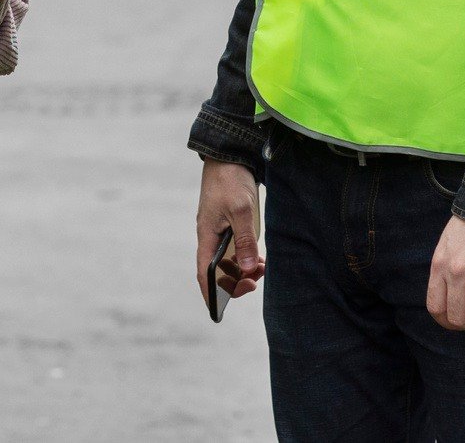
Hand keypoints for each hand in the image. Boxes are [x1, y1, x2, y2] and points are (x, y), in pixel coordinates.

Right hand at [196, 161, 264, 304]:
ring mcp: (220, 231)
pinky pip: (236, 249)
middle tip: (254, 283)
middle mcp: (211, 236)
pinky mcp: (230, 224)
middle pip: (217, 271)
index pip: (203, 272)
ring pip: (228, 262)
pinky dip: (248, 258)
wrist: (229, 154)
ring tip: (262, 271)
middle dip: (234, 283)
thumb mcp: (240, 209)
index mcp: (207, 235)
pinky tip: (261, 260)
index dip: (209, 293)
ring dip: (243, 271)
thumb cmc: (230, 180)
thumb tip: (248, 267)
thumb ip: (245, 239)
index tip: (217, 310)